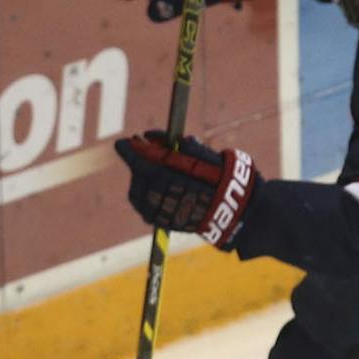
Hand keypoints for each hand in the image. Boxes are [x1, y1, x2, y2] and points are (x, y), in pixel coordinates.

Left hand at [114, 133, 260, 249]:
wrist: (235, 211)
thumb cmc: (221, 179)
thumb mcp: (199, 155)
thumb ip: (171, 144)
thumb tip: (149, 135)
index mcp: (164, 176)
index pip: (138, 160)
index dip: (129, 150)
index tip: (122, 142)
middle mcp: (159, 195)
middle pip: (138, 177)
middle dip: (138, 164)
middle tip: (142, 152)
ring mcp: (161, 212)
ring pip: (138, 194)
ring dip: (139, 181)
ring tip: (149, 172)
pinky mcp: (165, 223)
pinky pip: (145, 209)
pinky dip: (145, 197)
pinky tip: (152, 190)